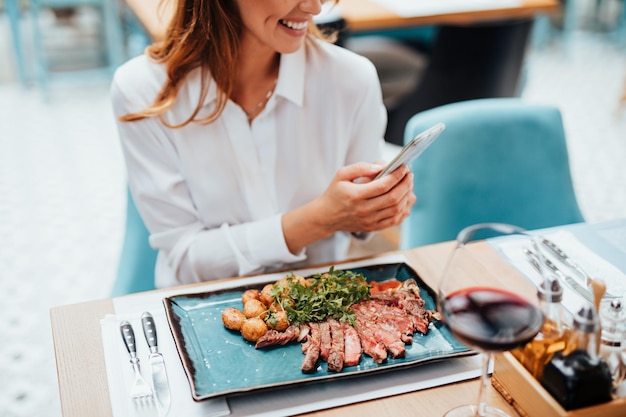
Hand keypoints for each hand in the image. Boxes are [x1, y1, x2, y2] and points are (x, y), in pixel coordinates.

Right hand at [282, 162, 415, 253]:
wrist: (326, 216)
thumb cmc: (335, 192)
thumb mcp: (341, 174)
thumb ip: (360, 167)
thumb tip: (381, 166)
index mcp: (355, 195)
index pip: (383, 185)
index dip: (397, 175)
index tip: (404, 167)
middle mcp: (364, 210)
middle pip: (393, 198)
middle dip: (405, 184)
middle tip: (409, 174)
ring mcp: (369, 221)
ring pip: (396, 210)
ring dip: (407, 196)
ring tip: (408, 185)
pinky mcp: (373, 227)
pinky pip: (394, 220)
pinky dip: (404, 209)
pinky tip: (405, 199)